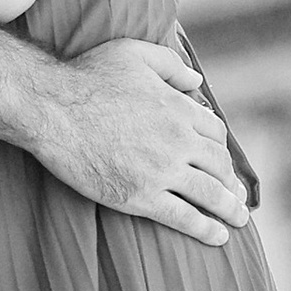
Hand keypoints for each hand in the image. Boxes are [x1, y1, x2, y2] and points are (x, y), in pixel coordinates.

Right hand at [33, 35, 248, 241]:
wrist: (52, 109)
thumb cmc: (87, 75)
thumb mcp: (133, 53)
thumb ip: (170, 64)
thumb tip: (196, 79)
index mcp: (177, 107)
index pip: (215, 132)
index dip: (222, 148)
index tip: (223, 160)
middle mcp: (178, 140)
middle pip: (219, 165)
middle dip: (232, 182)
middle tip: (237, 196)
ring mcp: (161, 171)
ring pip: (210, 194)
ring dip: (229, 209)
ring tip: (238, 219)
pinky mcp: (141, 196)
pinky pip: (184, 217)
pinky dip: (206, 229)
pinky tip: (218, 237)